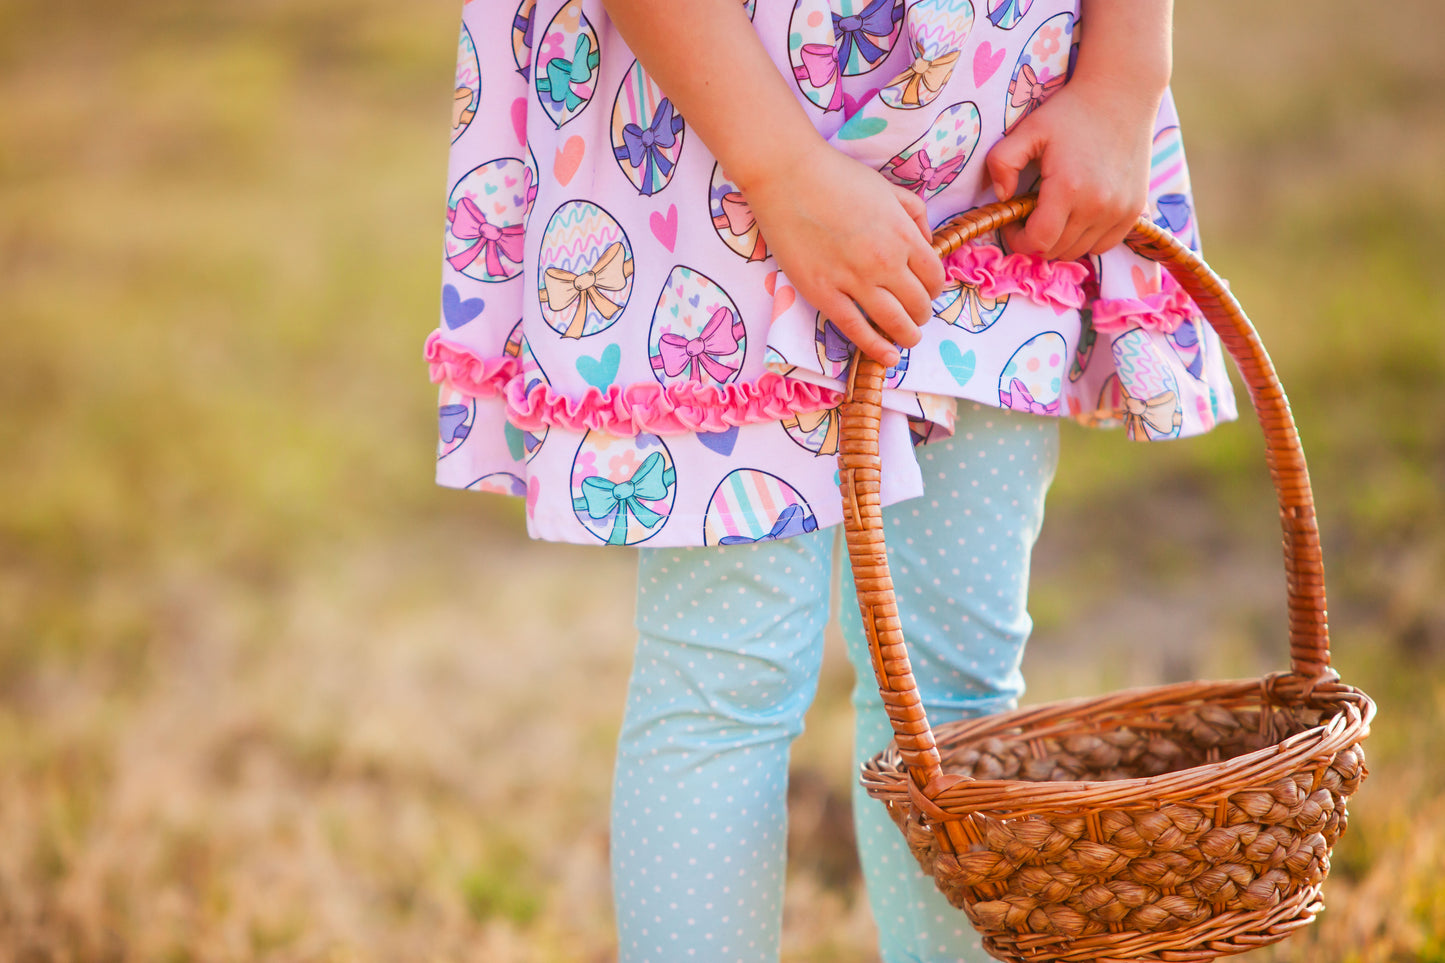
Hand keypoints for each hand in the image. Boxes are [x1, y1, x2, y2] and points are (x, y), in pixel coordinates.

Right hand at [739, 143, 945, 366]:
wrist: (788, 177)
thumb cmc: (837, 176)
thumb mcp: (888, 188)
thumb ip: (914, 214)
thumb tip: (927, 242)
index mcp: (903, 234)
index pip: (934, 276)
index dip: (934, 290)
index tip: (926, 294)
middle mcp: (885, 261)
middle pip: (918, 302)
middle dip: (921, 314)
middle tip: (915, 316)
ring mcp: (853, 280)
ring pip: (893, 321)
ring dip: (907, 335)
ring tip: (907, 339)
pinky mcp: (823, 293)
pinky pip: (855, 328)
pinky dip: (875, 347)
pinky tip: (887, 357)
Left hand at [985, 76, 1161, 261]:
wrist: (1122, 93)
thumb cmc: (1070, 111)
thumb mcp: (1028, 130)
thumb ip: (1002, 162)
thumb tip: (1002, 197)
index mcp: (1069, 188)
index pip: (1038, 242)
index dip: (1017, 239)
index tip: (1012, 221)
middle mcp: (1098, 206)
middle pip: (1057, 251)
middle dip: (1036, 240)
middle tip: (1029, 216)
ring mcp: (1120, 211)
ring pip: (1080, 251)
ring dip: (1061, 241)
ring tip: (1053, 214)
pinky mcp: (1134, 210)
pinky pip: (1104, 245)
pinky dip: (1086, 239)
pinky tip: (1077, 215)